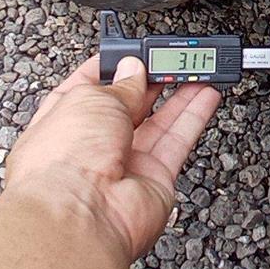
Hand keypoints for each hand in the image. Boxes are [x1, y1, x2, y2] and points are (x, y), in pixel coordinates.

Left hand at [5, 55, 221, 259]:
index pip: (92, 86)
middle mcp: (93, 143)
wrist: (80, 216)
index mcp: (65, 119)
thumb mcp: (91, 100)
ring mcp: (125, 163)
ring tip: (200, 69)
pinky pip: (178, 141)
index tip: (137, 52)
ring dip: (181, 93)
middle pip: (131, 104)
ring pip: (159, 121)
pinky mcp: (154, 179)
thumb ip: (120, 84)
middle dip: (153, 79)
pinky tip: (206, 95)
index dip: (116, 66)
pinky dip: (194, 116)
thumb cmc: (63, 161)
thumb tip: (134, 70)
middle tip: (175, 59)